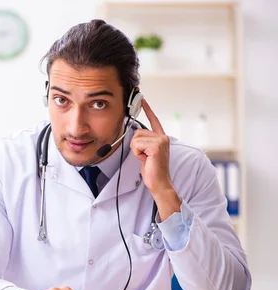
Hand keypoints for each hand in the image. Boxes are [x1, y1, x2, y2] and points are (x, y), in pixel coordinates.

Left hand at [130, 98, 180, 220]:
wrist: (159, 182)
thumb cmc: (152, 170)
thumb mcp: (146, 153)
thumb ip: (143, 142)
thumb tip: (135, 135)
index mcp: (161, 138)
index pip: (153, 120)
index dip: (147, 109)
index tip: (142, 99)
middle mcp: (163, 137)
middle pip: (138, 131)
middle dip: (136, 145)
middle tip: (144, 156)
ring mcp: (161, 140)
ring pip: (136, 138)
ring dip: (136, 150)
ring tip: (146, 158)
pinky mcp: (157, 145)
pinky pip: (137, 144)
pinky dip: (137, 153)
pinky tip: (146, 159)